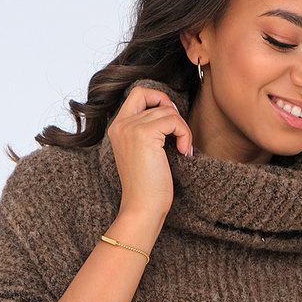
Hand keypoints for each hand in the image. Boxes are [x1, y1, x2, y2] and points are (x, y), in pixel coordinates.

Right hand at [106, 84, 193, 219]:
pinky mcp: (144, 134)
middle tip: (179, 134)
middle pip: (154, 100)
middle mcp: (120, 124)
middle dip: (173, 115)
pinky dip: (184, 134)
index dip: (158, 98)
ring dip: (182, 129)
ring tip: (182, 149)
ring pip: (167, 111)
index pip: (138, 93)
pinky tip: (183, 152)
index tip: (170, 119)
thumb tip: (169, 107)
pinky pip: (174, 121)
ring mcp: (130, 128)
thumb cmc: (147, 187)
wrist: (142, 208)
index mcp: (117, 128)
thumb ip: (148, 128)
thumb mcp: (144, 151)